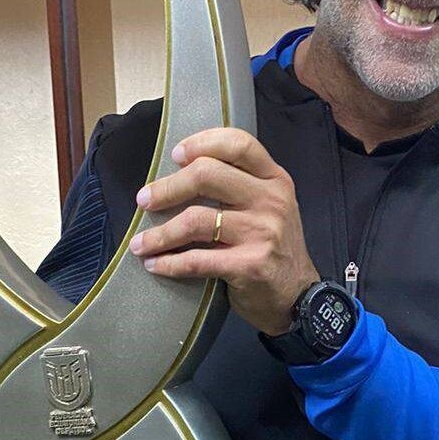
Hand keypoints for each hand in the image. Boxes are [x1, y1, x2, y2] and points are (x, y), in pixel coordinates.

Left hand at [129, 128, 318, 335]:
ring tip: (140, 244)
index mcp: (274, 179)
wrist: (298, 296)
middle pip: (207, 175)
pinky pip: (197, 260)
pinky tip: (155, 264)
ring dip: (159, 234)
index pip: (237, 144)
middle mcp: (270, 200)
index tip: (175, 155)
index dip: (201, 143)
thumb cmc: (274, 248)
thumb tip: (183, 173)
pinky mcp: (249, 265)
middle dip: (167, 188)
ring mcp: (261, 232)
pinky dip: (169, 263)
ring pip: (195, 220)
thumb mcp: (270, 206)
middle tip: (145, 200)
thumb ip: (241, 185)